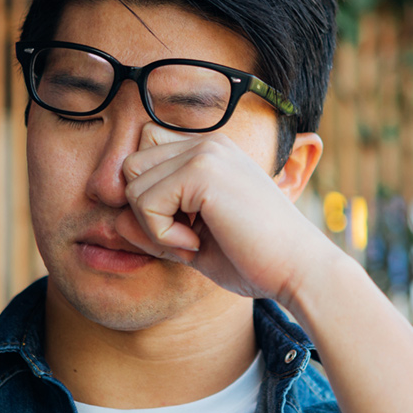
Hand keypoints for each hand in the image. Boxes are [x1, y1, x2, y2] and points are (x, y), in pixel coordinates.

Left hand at [114, 123, 333, 301]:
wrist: (298, 270)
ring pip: (131, 184)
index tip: (188, 232)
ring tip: (195, 241)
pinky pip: (144, 203)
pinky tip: (198, 243)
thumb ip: (154, 228)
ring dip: (153, 226)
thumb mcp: (192, 242)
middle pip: (131, 168)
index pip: (144, 161)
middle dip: (146, 213)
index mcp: (211, 151)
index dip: (152, 203)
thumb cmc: (254, 260)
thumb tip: (114, 220)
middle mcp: (207, 142)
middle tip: (186, 240)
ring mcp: (206, 152)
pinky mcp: (202, 171)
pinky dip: (162, 235)